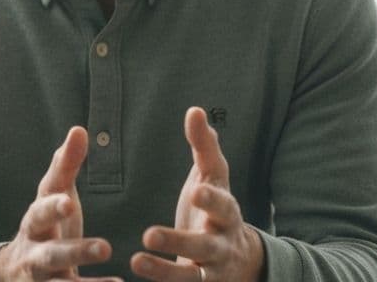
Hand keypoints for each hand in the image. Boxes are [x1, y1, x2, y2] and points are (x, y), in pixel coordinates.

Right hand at [0, 127, 118, 281]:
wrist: (13, 273)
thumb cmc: (43, 227)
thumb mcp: (50, 196)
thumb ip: (64, 167)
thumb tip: (79, 129)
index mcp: (35, 222)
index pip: (41, 211)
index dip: (52, 207)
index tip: (68, 202)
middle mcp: (35, 253)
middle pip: (52, 254)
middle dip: (76, 251)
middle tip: (105, 247)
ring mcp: (42, 280)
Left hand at [131, 107, 262, 281]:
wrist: (240, 261)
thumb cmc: (216, 209)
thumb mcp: (214, 178)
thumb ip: (205, 148)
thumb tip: (195, 111)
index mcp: (226, 214)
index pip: (223, 206)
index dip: (212, 200)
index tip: (197, 192)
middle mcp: (222, 245)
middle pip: (204, 246)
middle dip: (179, 241)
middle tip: (149, 233)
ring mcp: (211, 272)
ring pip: (191, 278)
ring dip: (164, 273)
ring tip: (136, 261)